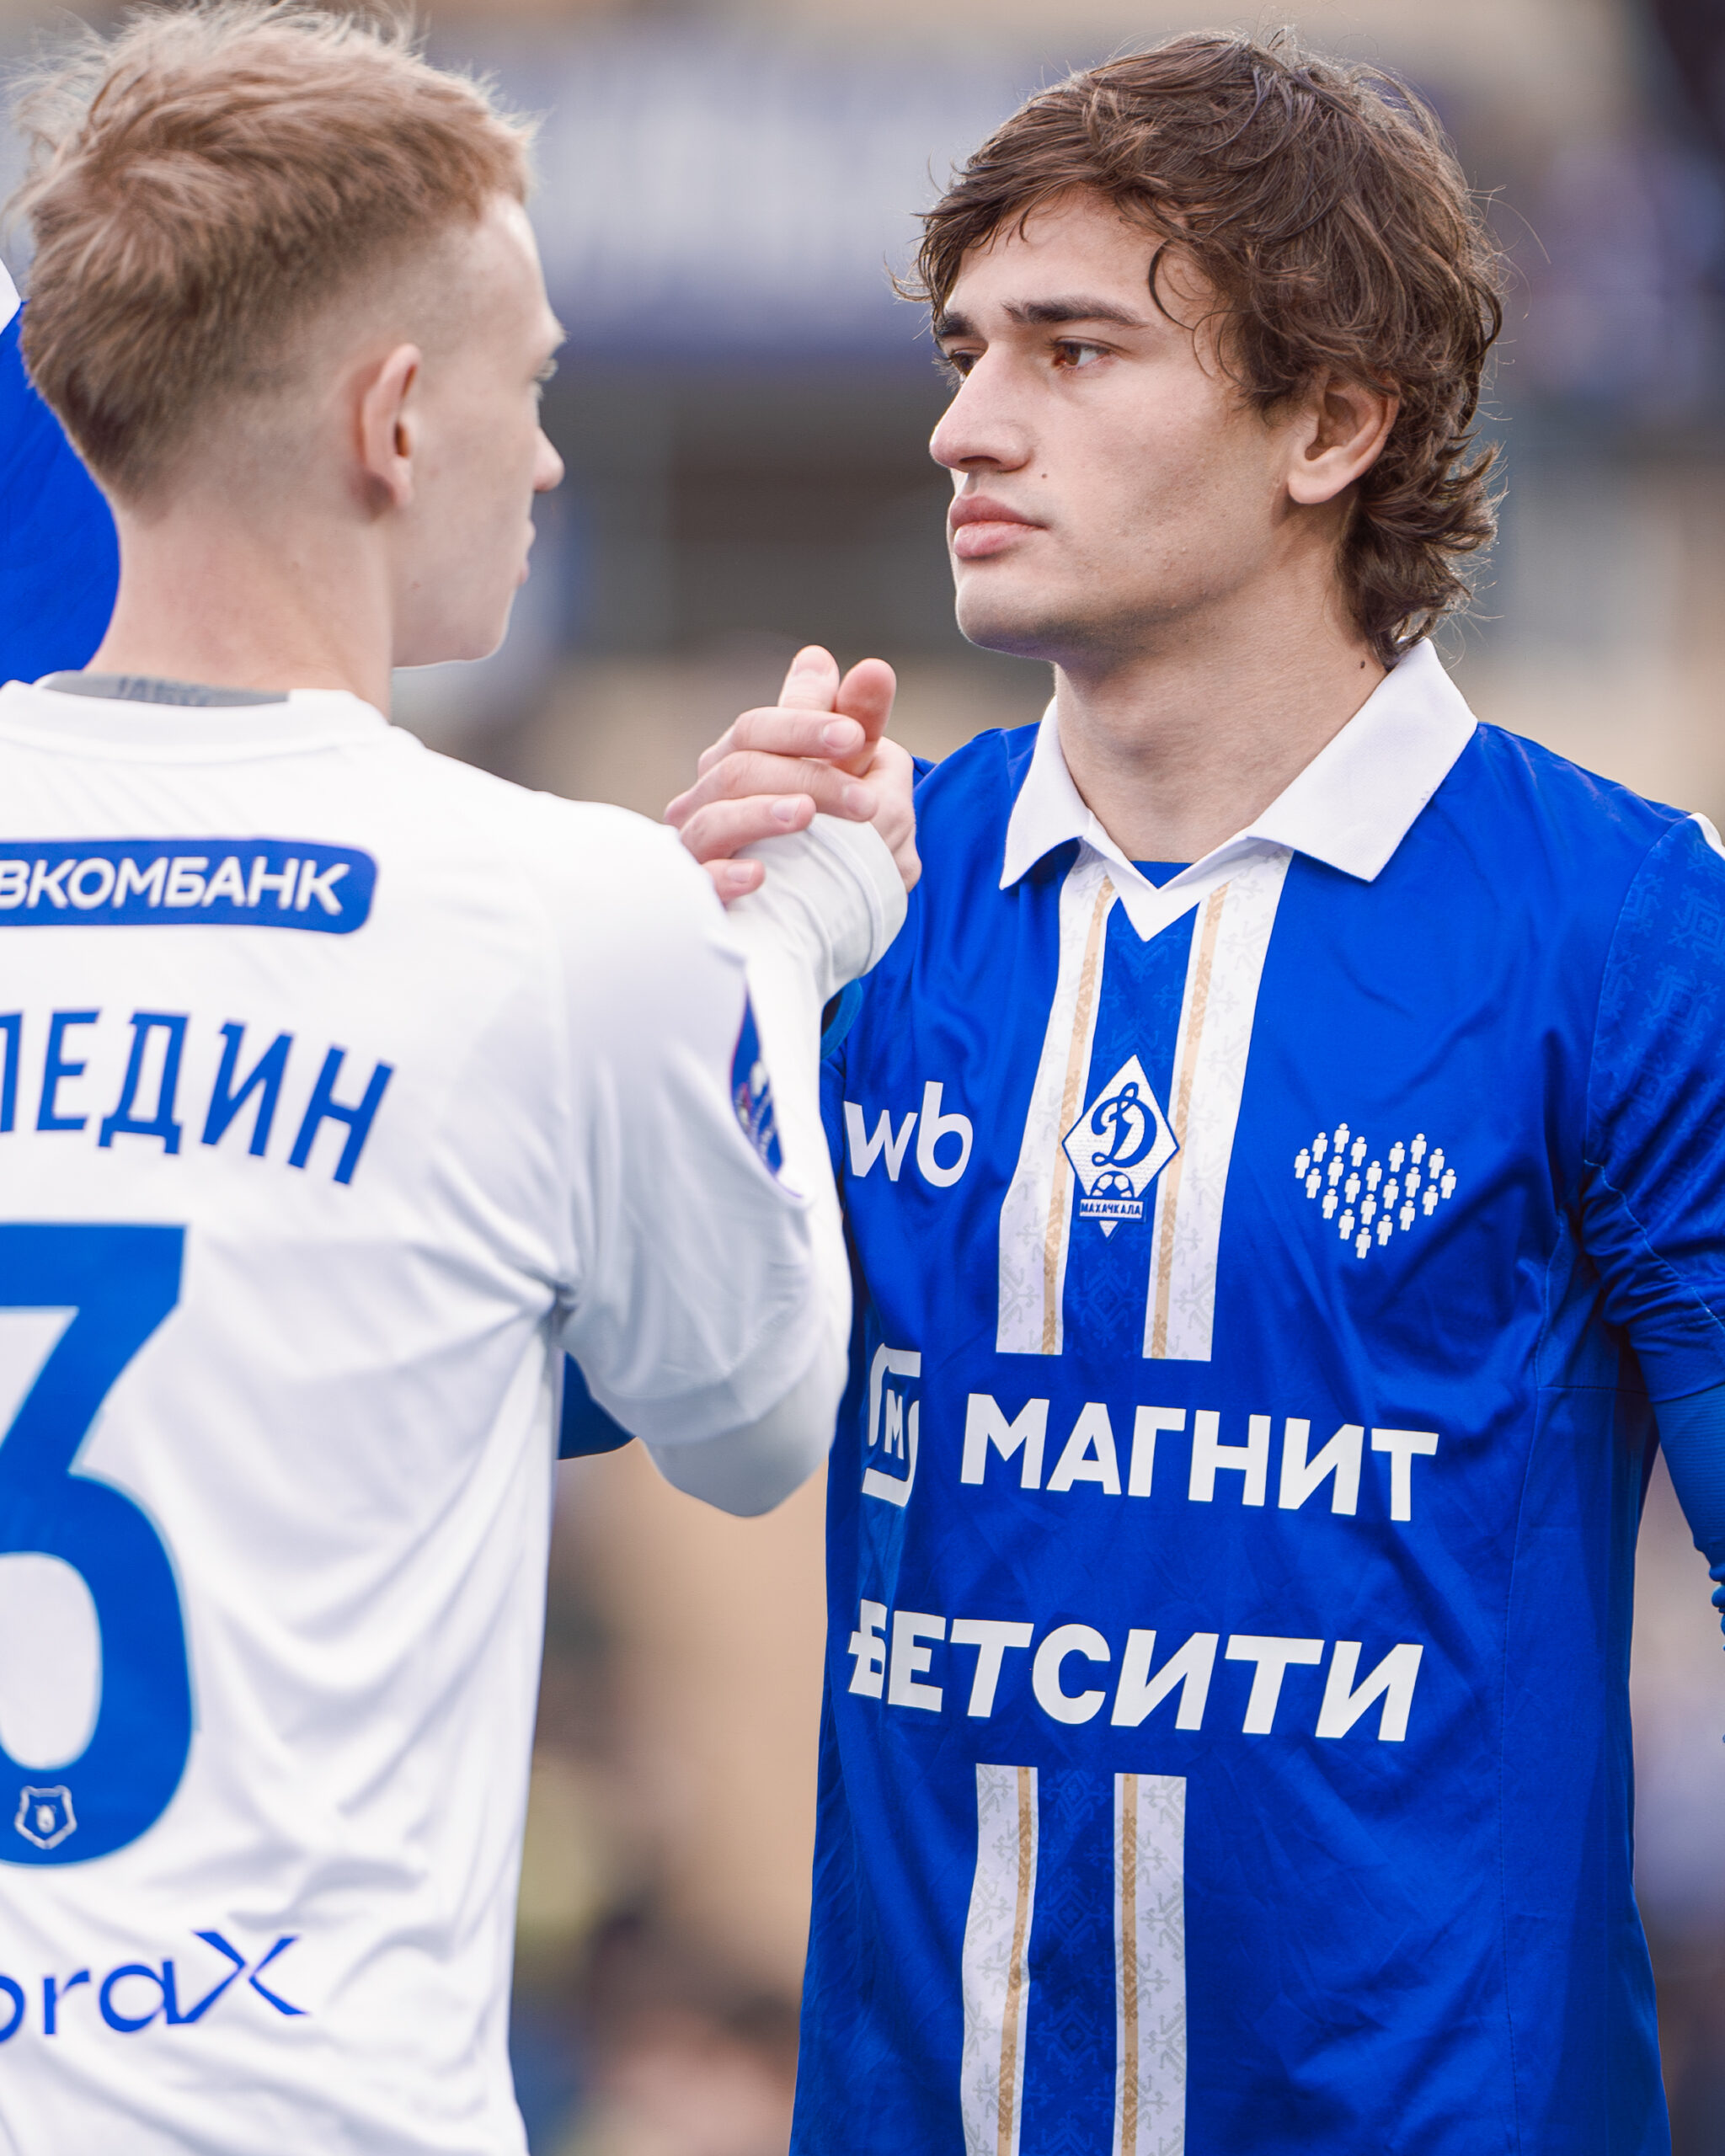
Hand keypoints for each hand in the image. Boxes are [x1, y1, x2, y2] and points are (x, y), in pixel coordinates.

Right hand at [667, 645, 919, 902]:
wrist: (794, 916)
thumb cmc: (818, 832)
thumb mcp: (843, 777)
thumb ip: (856, 722)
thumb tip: (874, 667)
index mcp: (738, 760)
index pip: (759, 728)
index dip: (804, 725)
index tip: (855, 735)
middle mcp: (708, 799)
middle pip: (739, 769)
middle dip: (805, 776)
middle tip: (867, 802)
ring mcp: (697, 849)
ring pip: (714, 820)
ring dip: (762, 814)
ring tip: (807, 816)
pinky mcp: (698, 899)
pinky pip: (699, 884)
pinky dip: (724, 877)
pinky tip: (758, 876)